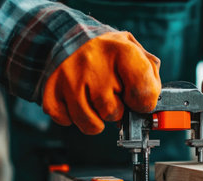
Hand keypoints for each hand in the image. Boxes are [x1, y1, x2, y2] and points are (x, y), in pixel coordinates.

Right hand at [43, 32, 160, 134]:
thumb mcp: (134, 50)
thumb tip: (151, 101)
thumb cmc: (107, 50)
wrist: (66, 34)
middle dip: (117, 110)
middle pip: (114, 112)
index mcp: (122, 51)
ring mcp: (70, 77)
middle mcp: (94, 63)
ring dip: (96, 119)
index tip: (138, 101)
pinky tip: (77, 101)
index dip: (144, 103)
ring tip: (96, 101)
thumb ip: (149, 73)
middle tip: (112, 94)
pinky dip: (73, 118)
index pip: (143, 93)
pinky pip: (66, 120)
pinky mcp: (51, 89)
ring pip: (90, 123)